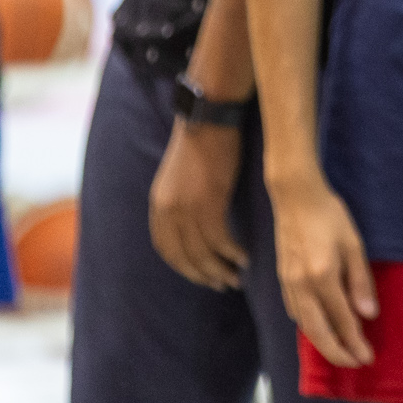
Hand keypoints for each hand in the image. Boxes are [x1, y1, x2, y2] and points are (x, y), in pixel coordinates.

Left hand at [149, 119, 245, 289]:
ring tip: (236, 278)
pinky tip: (244, 258)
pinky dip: (232, 254)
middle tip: (222, 284)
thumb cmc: (201, 142)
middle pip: (184, 257)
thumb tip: (192, 221)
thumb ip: (180, 201)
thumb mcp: (179, 177)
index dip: (184, 267)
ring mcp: (187, 209)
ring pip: (203, 253)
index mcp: (159, 205)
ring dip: (221, 270)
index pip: (166, 249)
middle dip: (203, 276)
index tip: (201, 276)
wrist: (209, 118)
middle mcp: (168, 211)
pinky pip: (220, 241)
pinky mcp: (209, 204)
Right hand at [270, 170, 377, 367]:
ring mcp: (288, 283)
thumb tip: (368, 315)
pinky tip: (318, 327)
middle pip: (317, 331)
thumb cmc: (330, 215)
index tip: (367, 357)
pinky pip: (294, 312)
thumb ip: (360, 281)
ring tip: (339, 351)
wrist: (295, 196)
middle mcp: (301, 285)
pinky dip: (307, 326)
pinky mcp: (281, 279)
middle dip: (336, 352)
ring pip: (303, 325)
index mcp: (323, 276)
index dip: (355, 342)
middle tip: (354, 363)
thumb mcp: (354, 244)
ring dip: (321, 343)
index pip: (341, 320)